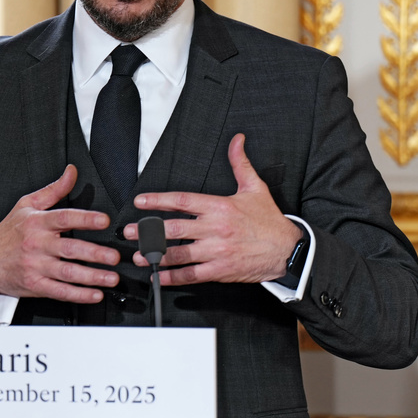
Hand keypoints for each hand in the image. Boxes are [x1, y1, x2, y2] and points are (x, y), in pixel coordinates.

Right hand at [0, 165, 119, 302]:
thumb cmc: (9, 232)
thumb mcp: (26, 205)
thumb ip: (53, 190)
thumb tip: (71, 172)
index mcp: (37, 223)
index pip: (64, 218)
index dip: (85, 219)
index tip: (104, 220)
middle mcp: (38, 245)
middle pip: (69, 248)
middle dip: (95, 254)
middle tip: (114, 256)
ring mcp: (36, 266)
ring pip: (67, 273)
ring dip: (92, 277)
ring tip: (111, 277)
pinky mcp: (35, 285)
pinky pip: (59, 291)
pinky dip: (78, 295)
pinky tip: (95, 294)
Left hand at [125, 133, 302, 285]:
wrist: (287, 250)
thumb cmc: (269, 220)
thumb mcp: (255, 188)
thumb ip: (240, 163)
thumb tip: (237, 140)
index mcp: (219, 206)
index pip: (182, 200)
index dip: (158, 200)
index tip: (140, 201)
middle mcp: (215, 228)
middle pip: (174, 228)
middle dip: (149, 230)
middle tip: (130, 232)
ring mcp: (217, 251)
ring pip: (179, 254)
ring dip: (155, 256)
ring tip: (139, 256)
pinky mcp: (221, 270)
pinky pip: (192, 275)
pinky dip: (173, 277)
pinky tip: (160, 277)